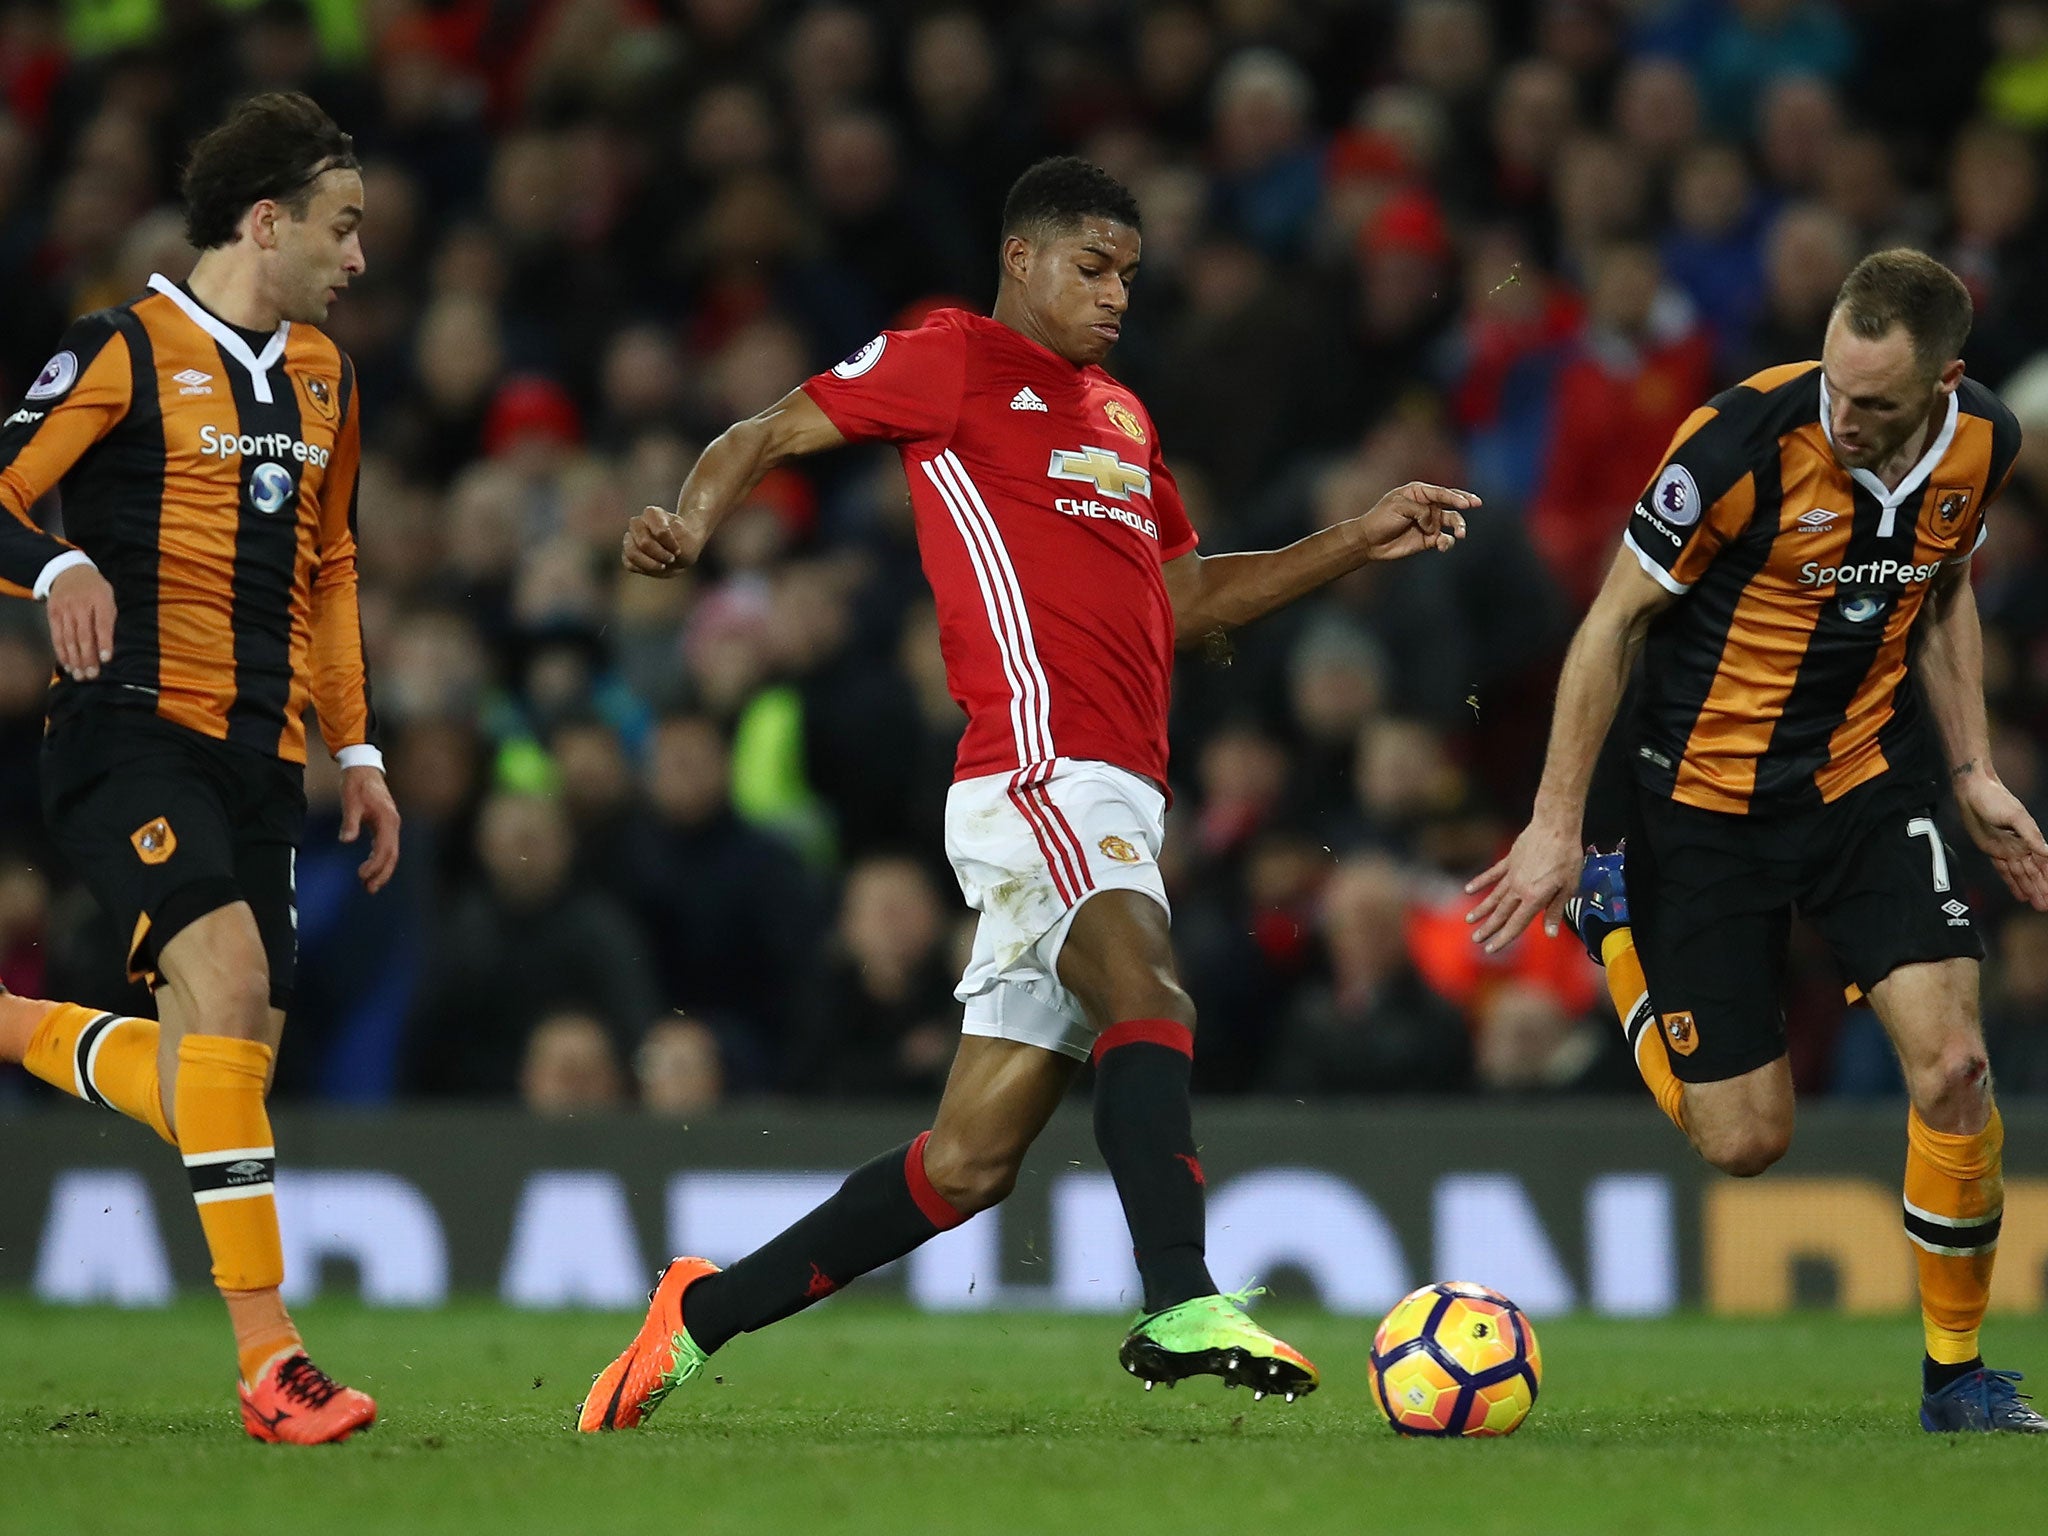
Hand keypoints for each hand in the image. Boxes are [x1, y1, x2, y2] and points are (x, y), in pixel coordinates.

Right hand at [46, 563, 115, 679]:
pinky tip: (66, 664)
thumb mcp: (108, 599)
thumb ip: (108, 620)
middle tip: (91, 675)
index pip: (102, 625)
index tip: (106, 659)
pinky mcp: (52, 613)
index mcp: (100, 600)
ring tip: (79, 675)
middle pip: (84, 635)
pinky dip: (61, 651)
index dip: (104, 643)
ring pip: (69, 638)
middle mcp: (80, 605)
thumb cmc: (95, 590)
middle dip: (88, 657)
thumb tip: (107, 648)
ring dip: (74, 659)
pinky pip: (56, 635)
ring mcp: (64, 609)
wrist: (70, 571)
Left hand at [339, 765, 401, 892]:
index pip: (384, 849)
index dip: (374, 865)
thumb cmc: (356, 784)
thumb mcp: (350, 801)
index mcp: (387, 820)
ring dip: (382, 870)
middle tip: (369, 889)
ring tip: (369, 885)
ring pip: (391, 853)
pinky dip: (379, 860)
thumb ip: (350, 822)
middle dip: (382, 874)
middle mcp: (393, 824)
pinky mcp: (385, 824)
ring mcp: (391, 825)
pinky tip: (370, 868)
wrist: (364, 768)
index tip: (361, 876)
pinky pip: (386, 846)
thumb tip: (346, 841)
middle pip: (392, 855)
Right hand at [622, 503, 691, 576]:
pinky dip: (644, 568)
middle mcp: (637, 523)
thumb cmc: (685, 542)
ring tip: (663, 566)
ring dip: (650, 564)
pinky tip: (655, 567)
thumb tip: (660, 539)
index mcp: (653, 513)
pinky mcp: (627, 553)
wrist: (682, 548)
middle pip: (644, 543)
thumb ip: (677, 539)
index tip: (678, 550)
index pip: (659, 531)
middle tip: (672, 559)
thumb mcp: (689, 541)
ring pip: (632, 553)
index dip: (670, 544)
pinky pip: (629, 564)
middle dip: (660, 555)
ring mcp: (630, 537)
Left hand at [1353, 482, 1479, 562]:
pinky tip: (1441, 545)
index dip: (1455, 496)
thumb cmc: (1381, 519)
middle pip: (1453, 502)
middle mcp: (1428, 506)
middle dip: (1466, 502)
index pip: (1441, 492)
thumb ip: (1420, 511)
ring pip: (1452, 522)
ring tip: (1461, 534)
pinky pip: (1445, 540)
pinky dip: (1447, 542)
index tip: (1467, 503)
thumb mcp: (1398, 507)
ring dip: (1459, 526)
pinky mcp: (1429, 539)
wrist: (1370, 541)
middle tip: (1477, 503)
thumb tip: (1433, 524)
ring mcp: (1430, 523)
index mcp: (1419, 492)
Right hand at [1464, 816, 1581, 952]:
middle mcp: (1519, 889)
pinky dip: (1481, 882)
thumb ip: (1556, 910)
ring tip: (1468, 920)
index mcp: (1534, 898)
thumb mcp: (1569, 887)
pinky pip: (1492, 874)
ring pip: (1494, 896)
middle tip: (1475, 940)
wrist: (1555, 826)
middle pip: (1501, 913)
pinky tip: (1469, 890)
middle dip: (1488, 929)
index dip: (1503, 939)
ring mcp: (1512, 874)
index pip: (1516, 924)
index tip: (1491, 949)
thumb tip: (1549, 933)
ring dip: (1481, 910)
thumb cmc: (1566, 856)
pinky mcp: (1509, 860)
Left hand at [1954, 768, 2047, 909]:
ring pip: (2020, 875)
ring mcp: (2006, 849)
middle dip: (2040, 889)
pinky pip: (2003, 870)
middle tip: (2045, 906)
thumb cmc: (1997, 799)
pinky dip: (2011, 882)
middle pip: (2033, 873)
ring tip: (2037, 903)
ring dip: (2028, 889)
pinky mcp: (1991, 850)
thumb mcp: (2016, 817)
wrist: (1973, 792)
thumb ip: (2031, 836)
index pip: (2043, 864)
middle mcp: (2020, 846)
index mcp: (2030, 839)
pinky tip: (2018, 892)